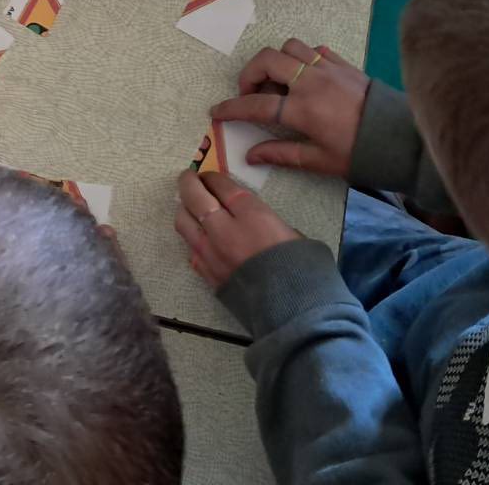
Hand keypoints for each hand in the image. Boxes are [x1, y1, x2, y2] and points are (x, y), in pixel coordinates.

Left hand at [176, 170, 300, 290]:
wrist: (295, 314)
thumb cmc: (305, 272)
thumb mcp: (294, 235)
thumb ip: (267, 221)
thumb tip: (252, 217)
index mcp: (252, 216)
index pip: (221, 186)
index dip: (212, 177)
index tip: (209, 174)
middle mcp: (225, 231)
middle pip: (194, 197)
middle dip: (188, 183)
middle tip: (188, 178)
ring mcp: (211, 254)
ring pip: (183, 222)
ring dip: (184, 209)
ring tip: (188, 205)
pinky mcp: (206, 274)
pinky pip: (190, 248)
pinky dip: (191, 237)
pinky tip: (198, 236)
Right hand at [211, 40, 367, 177]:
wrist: (405, 140)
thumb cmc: (362, 154)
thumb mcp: (320, 161)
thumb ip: (282, 155)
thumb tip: (251, 155)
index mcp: (303, 109)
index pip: (255, 105)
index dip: (231, 108)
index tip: (217, 112)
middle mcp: (311, 82)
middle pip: (267, 60)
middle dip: (249, 74)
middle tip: (251, 94)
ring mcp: (329, 69)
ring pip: (291, 47)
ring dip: (277, 61)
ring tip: (279, 82)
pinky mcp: (345, 64)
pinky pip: (316, 50)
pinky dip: (304, 58)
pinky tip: (307, 76)